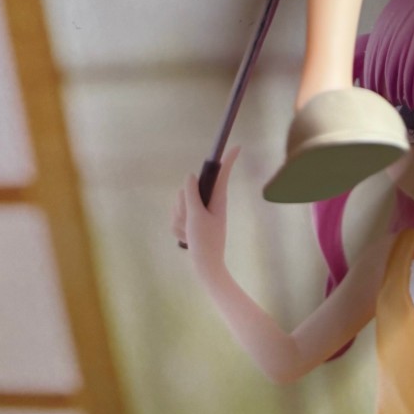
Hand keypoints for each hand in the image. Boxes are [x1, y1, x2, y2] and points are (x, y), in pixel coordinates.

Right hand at [173, 147, 238, 276]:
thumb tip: (190, 176)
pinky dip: (178, 229)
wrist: (205, 267)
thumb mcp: (196, 217)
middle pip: (188, 190)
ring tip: (190, 233)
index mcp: (217, 199)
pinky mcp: (191, 221)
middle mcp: (209, 202)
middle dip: (182, 207)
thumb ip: (192, 195)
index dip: (228, 159)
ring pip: (179, 204)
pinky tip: (187, 238)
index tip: (236, 146)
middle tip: (191, 222)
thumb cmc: (205, 242)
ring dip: (180, 220)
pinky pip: (177, 218)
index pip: (221, 174)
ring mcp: (199, 212)